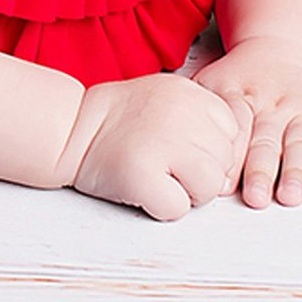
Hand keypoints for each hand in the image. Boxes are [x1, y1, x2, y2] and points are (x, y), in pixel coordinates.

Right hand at [63, 73, 240, 220]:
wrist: (70, 127)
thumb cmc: (120, 119)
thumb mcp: (167, 98)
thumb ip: (202, 119)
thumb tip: (227, 169)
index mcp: (189, 92)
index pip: (232, 134)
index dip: (207, 147)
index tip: (176, 143)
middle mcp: (181, 113)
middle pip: (223, 164)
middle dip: (199, 172)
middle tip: (161, 159)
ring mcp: (163, 143)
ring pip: (208, 188)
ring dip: (185, 192)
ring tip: (153, 172)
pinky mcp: (143, 175)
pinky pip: (178, 208)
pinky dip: (160, 206)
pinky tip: (140, 184)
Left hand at [195, 38, 301, 208]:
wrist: (278, 50)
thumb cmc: (236, 79)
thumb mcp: (210, 83)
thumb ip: (194, 108)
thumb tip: (166, 137)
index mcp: (238, 93)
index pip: (234, 125)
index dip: (228, 154)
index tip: (219, 182)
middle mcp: (270, 101)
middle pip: (265, 138)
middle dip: (259, 169)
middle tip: (253, 198)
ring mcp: (300, 107)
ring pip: (299, 140)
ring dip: (295, 170)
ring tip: (288, 196)